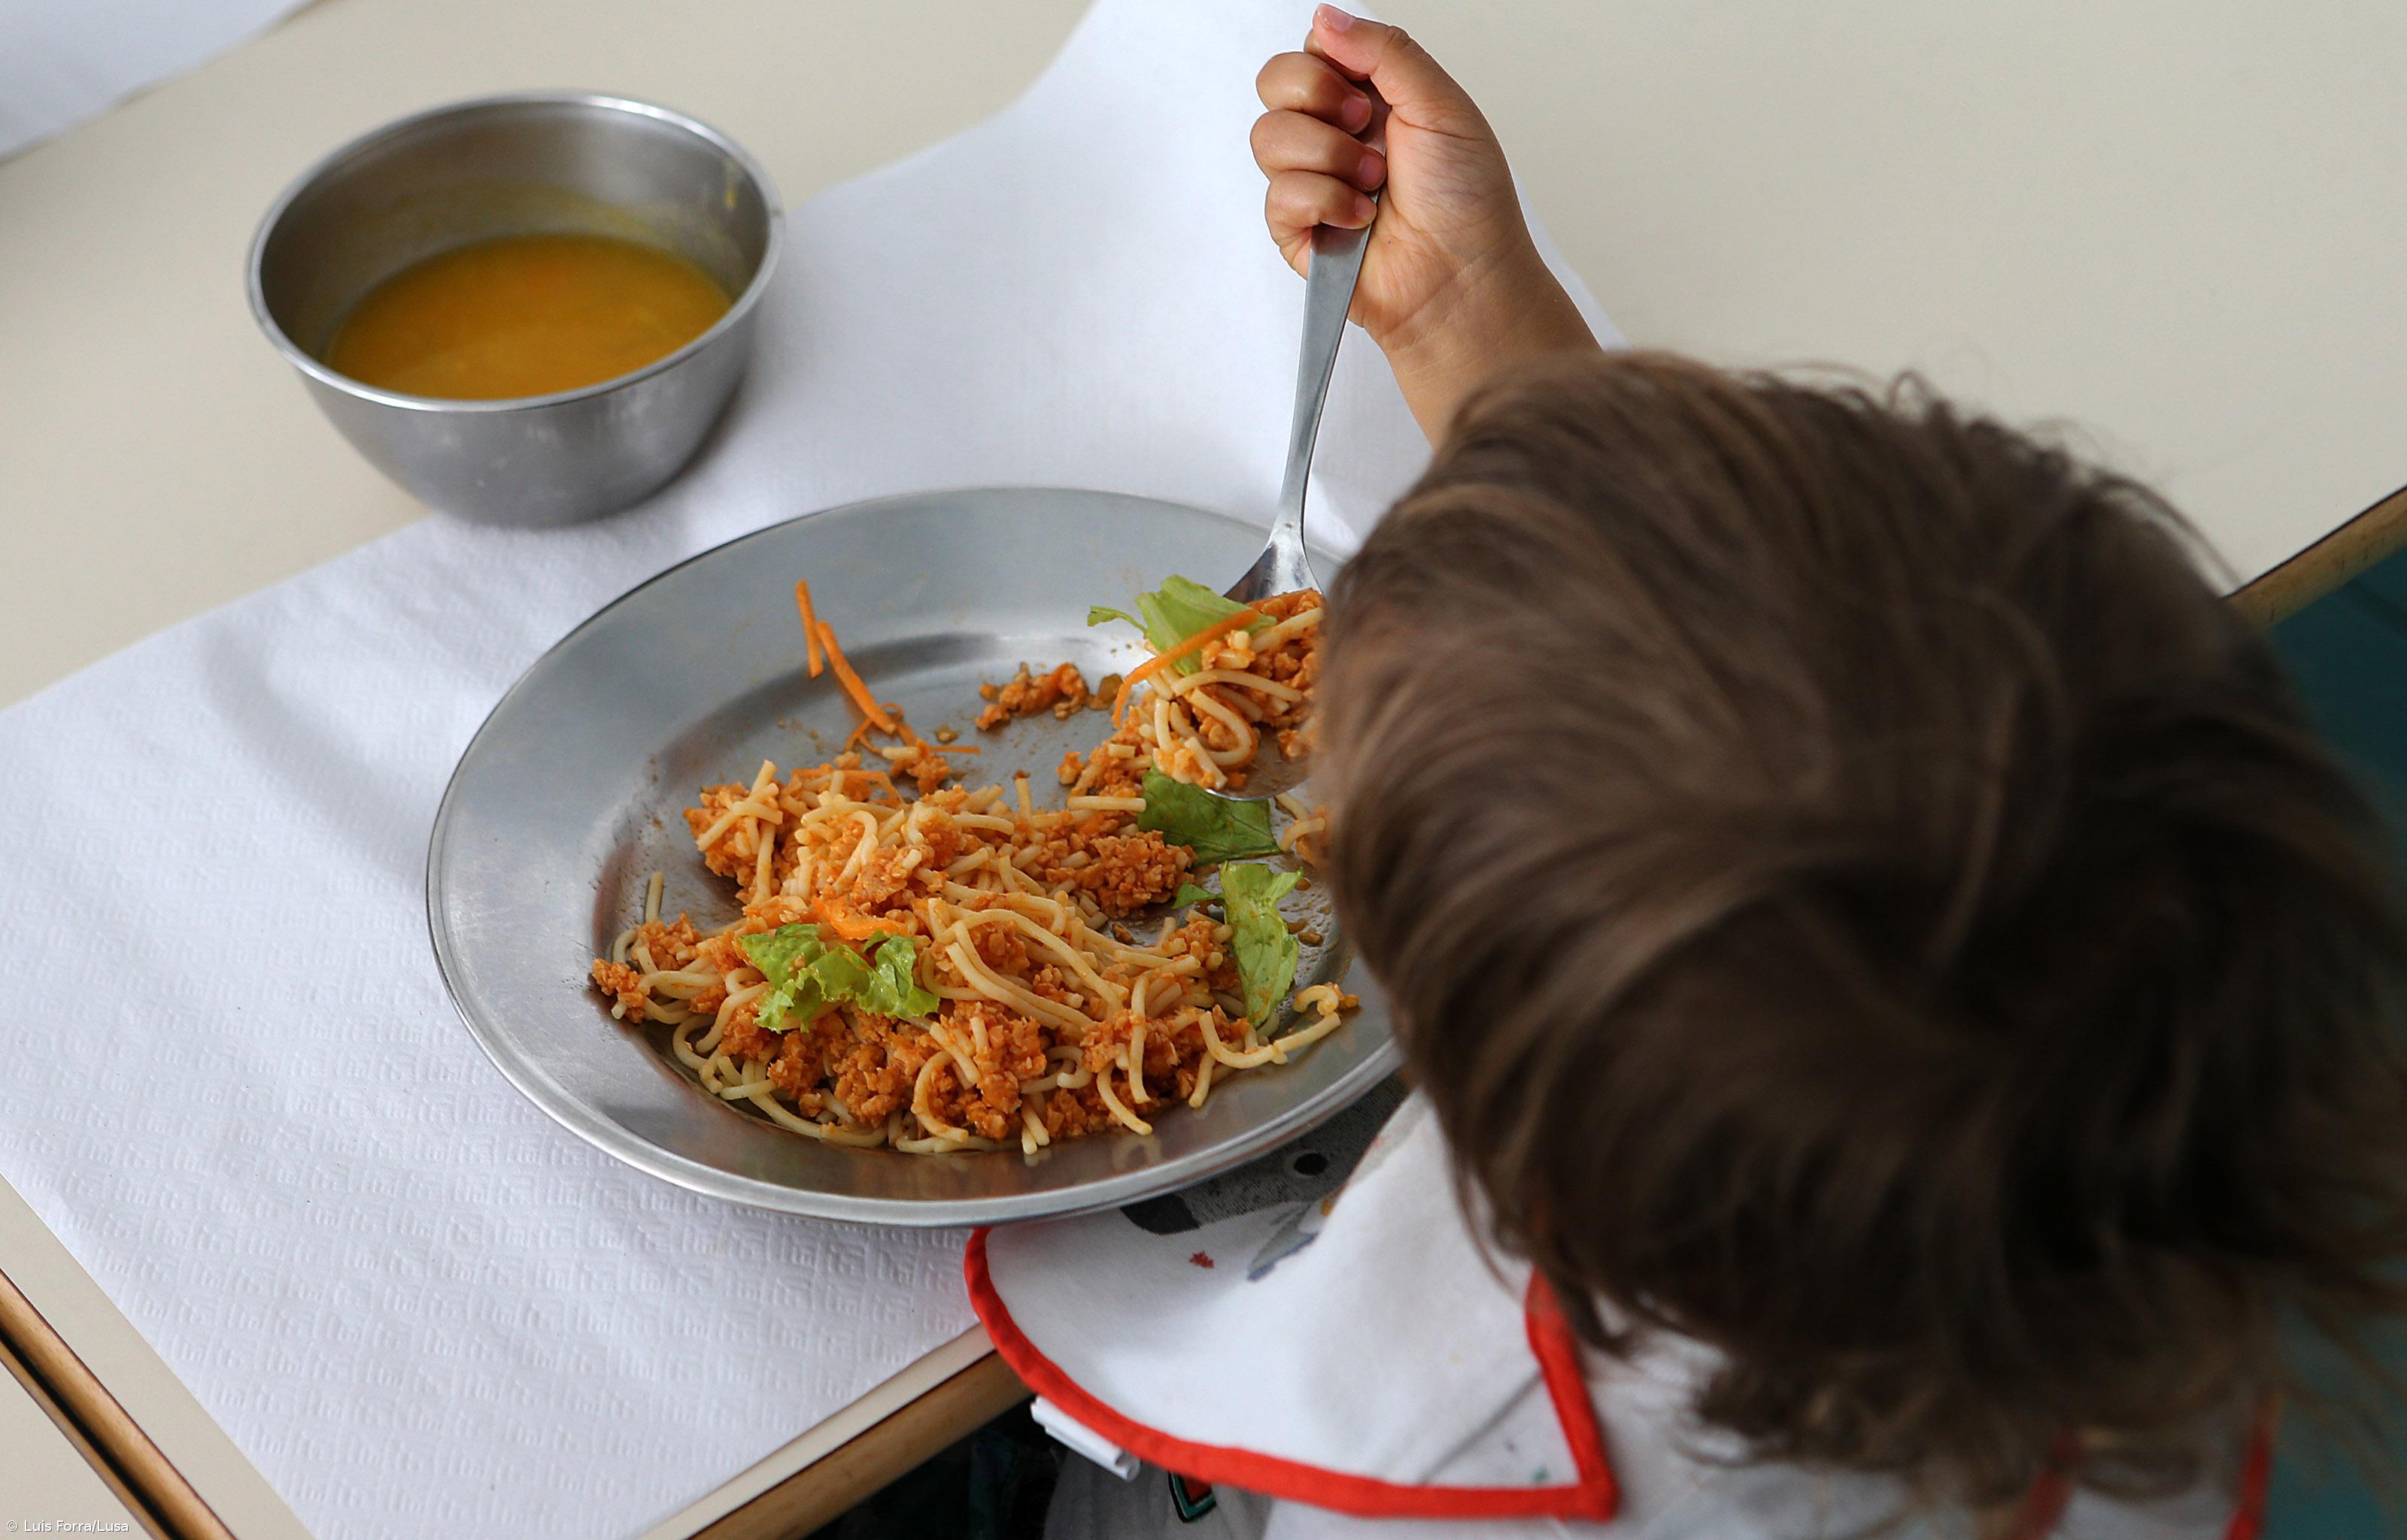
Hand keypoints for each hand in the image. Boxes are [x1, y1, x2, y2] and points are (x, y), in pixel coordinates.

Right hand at [1252, 5, 1601, 436]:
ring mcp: (1313, 182)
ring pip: (1267, 137)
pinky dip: (1325, 202)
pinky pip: (1276, 195)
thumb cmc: (1469, 203)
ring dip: (1328, 156)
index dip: (1328, 62)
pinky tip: (1360, 219)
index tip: (1367, 91)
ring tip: (1374, 182)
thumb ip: (1384, 50)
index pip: (1312, 52)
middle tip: (1366, 129)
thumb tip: (1324, 17)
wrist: (1465, 279)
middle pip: (1274, 83)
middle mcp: (1336, 135)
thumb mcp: (1440, 103)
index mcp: (1371, 98)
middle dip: (1317, 99)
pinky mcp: (1298, 231)